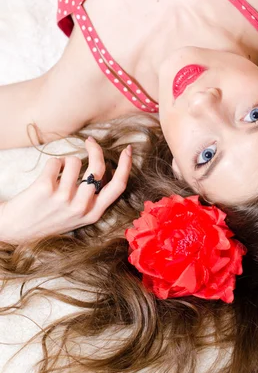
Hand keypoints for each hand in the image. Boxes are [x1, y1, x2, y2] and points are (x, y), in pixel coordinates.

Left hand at [0, 138, 131, 244]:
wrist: (14, 231)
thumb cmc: (48, 219)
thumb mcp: (76, 216)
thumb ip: (91, 197)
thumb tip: (100, 165)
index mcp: (92, 214)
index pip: (118, 186)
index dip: (126, 165)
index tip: (128, 150)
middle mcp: (80, 207)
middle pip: (98, 168)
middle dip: (95, 149)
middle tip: (89, 141)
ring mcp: (63, 198)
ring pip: (75, 161)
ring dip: (67, 161)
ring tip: (57, 174)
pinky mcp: (45, 188)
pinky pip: (56, 161)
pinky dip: (52, 164)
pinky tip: (46, 177)